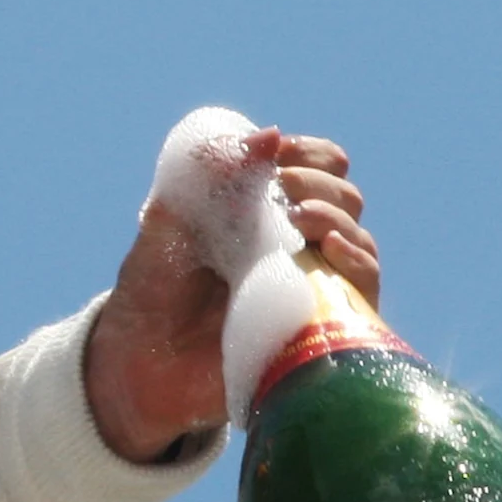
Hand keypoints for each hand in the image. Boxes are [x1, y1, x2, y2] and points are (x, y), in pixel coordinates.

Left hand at [84, 129, 378, 462]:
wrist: (140, 366)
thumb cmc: (151, 292)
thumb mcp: (166, 227)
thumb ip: (208, 180)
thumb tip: (269, 135)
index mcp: (268, 212)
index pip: (320, 168)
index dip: (309, 155)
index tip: (279, 154)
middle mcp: (298, 246)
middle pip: (345, 199)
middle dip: (319, 184)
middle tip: (282, 192)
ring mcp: (311, 286)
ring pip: (359, 240)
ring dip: (335, 218)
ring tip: (298, 219)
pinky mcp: (318, 327)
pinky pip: (361, 292)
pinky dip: (356, 263)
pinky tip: (329, 249)